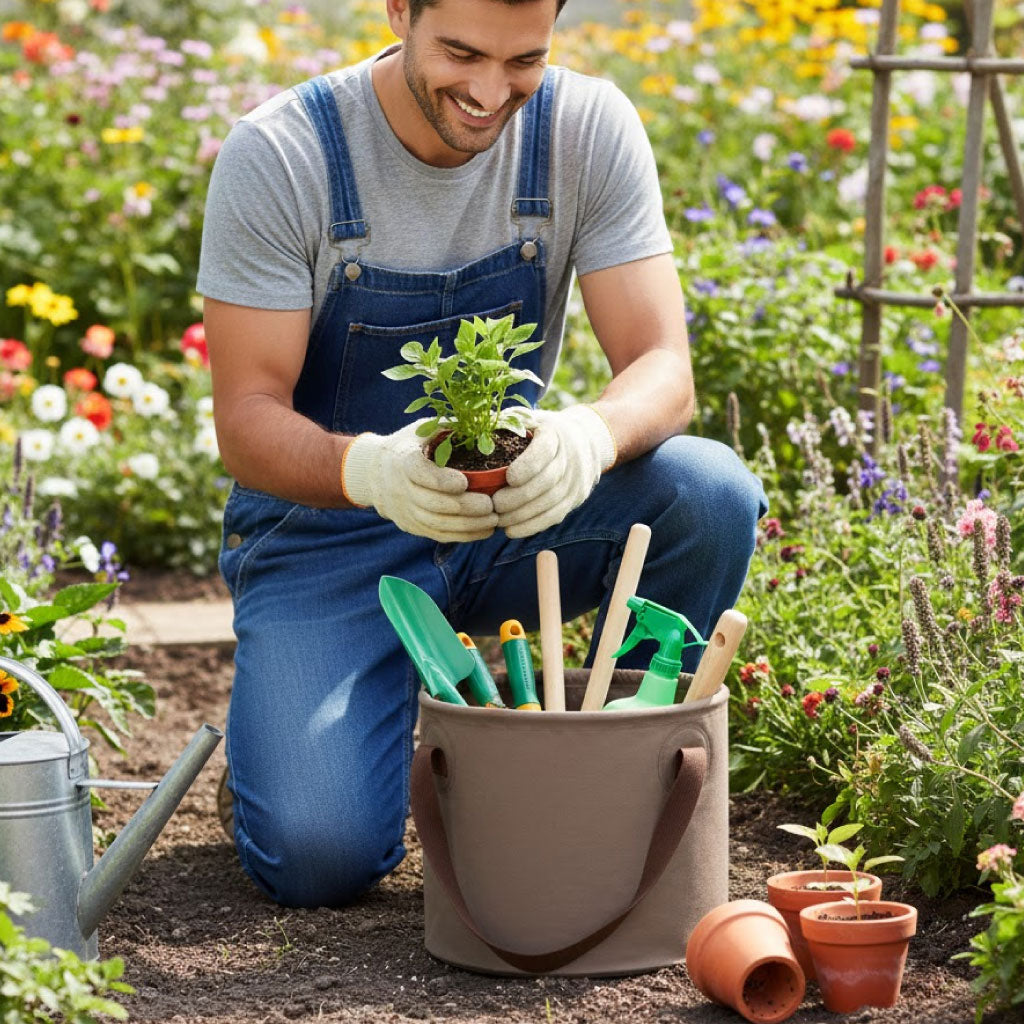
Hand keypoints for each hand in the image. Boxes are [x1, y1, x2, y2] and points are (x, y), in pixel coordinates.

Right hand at [342, 420, 497, 541]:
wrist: (376, 473)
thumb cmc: (411, 446)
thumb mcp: (424, 429)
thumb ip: (450, 427)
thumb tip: (487, 420)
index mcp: (402, 459)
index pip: (418, 473)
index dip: (440, 480)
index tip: (465, 482)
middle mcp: (400, 488)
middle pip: (431, 503)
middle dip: (464, 507)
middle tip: (491, 505)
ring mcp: (405, 510)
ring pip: (437, 523)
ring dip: (468, 525)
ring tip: (494, 519)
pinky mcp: (412, 526)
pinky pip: (439, 535)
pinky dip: (463, 535)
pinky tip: (485, 530)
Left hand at [493, 406, 615, 537]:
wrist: (584, 441)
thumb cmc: (541, 431)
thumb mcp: (527, 419)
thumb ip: (504, 423)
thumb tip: (471, 430)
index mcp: (555, 433)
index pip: (545, 450)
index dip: (528, 466)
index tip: (508, 478)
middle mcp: (570, 456)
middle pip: (547, 481)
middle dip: (519, 496)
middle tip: (494, 505)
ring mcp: (576, 480)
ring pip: (551, 502)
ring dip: (522, 515)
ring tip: (498, 520)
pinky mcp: (576, 498)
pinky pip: (555, 516)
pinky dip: (532, 526)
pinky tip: (512, 531)